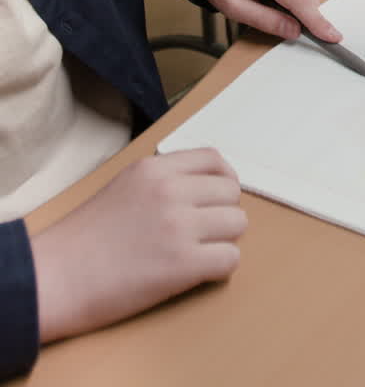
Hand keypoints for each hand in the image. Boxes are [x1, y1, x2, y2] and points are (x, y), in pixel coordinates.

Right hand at [32, 149, 245, 343]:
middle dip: (223, 213)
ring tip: (200, 253)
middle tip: (204, 233)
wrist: (54, 277)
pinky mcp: (183, 264)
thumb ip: (162, 181)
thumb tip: (202, 190)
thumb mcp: (123, 186)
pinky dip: (221, 268)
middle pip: (231, 192)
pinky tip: (199, 273)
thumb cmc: (82, 240)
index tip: (218, 198)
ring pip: (238, 224)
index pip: (214, 160)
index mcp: (155, 169)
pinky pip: (231, 259)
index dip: (224, 180)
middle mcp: (171, 190)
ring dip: (224, 240)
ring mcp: (179, 226)